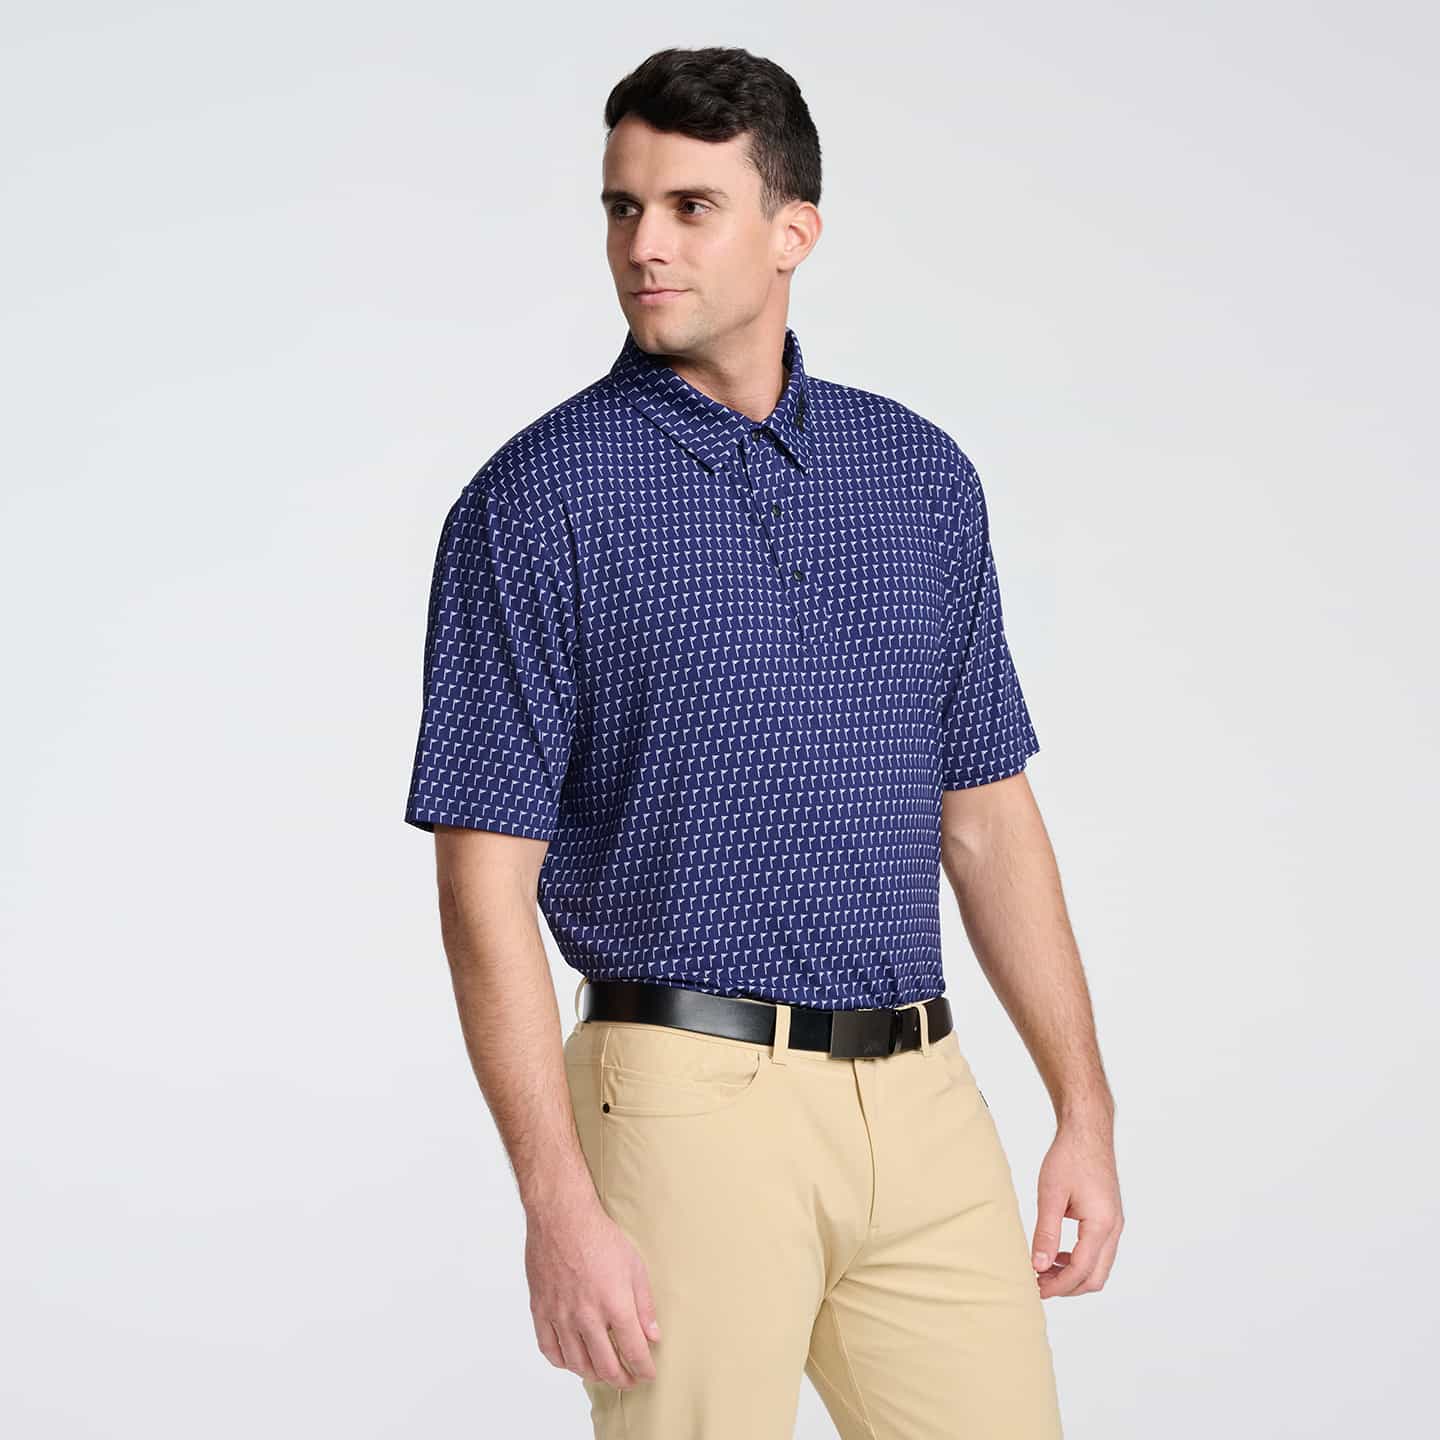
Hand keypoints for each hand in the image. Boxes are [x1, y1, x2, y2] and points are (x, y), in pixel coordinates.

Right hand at [526, 1195, 660, 1388]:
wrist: (562, 1217)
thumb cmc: (599, 1236)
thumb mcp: (634, 1266)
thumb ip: (644, 1305)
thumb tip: (653, 1335)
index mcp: (615, 1304)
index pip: (634, 1351)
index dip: (643, 1369)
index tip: (648, 1374)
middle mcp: (587, 1316)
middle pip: (606, 1366)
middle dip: (622, 1379)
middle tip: (629, 1379)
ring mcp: (561, 1315)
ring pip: (577, 1364)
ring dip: (594, 1374)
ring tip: (604, 1372)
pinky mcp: (540, 1310)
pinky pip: (549, 1349)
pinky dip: (563, 1362)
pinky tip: (573, 1359)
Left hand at [1029, 1116, 1122, 1298]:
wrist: (1087, 1130)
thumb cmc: (1069, 1156)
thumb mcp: (1051, 1194)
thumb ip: (1046, 1232)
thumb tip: (1038, 1265)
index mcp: (1102, 1224)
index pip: (1081, 1271)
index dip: (1057, 1285)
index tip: (1035, 1289)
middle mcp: (1114, 1228)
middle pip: (1095, 1277)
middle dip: (1067, 1287)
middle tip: (1038, 1285)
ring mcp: (1115, 1224)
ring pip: (1099, 1267)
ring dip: (1073, 1275)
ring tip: (1043, 1270)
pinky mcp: (1109, 1218)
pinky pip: (1098, 1251)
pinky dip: (1079, 1260)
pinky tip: (1057, 1254)